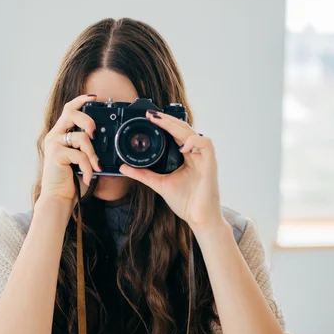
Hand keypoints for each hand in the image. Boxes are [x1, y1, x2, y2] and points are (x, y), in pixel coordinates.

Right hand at [39, 94, 102, 205]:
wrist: (58, 197)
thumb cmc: (70, 179)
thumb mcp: (80, 159)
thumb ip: (87, 147)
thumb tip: (104, 141)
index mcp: (60, 134)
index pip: (69, 109)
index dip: (81, 100)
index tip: (94, 98)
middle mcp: (55, 135)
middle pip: (72, 113)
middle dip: (88, 120)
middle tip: (95, 135)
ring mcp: (54, 144)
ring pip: (81, 137)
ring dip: (92, 154)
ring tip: (95, 166)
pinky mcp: (56, 154)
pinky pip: (80, 155)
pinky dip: (88, 167)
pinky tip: (87, 176)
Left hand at [119, 110, 226, 233]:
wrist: (199, 218)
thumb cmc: (186, 202)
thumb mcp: (159, 184)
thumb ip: (143, 174)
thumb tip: (123, 167)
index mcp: (186, 156)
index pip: (176, 133)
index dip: (164, 123)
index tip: (148, 117)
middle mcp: (195, 154)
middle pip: (183, 129)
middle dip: (167, 119)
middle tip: (150, 115)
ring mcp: (204, 157)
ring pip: (192, 132)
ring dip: (177, 126)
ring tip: (161, 123)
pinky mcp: (210, 163)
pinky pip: (205, 143)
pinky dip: (193, 142)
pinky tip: (181, 147)